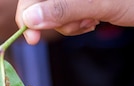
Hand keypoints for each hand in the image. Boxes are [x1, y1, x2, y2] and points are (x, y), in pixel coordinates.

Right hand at [15, 0, 133, 44]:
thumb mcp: (105, 4)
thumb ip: (65, 8)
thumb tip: (30, 18)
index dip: (28, 12)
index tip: (31, 35)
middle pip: (42, 2)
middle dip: (54, 19)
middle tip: (82, 24)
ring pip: (57, 10)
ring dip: (70, 23)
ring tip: (94, 22)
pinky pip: (72, 12)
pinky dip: (79, 22)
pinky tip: (96, 21)